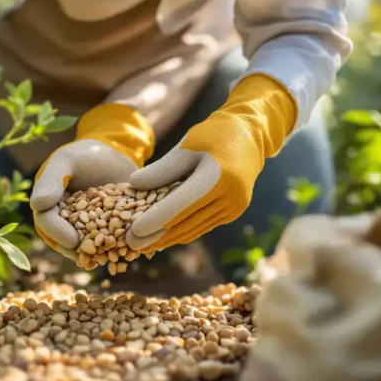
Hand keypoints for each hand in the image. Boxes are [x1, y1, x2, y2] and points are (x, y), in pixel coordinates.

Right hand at [30, 103, 154, 258]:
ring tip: (106, 259)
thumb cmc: (88, 152)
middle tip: (89, 258)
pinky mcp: (105, 227)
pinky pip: (106, 241)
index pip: (47, 222)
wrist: (118, 152)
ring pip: (84, 244)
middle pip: (63, 240)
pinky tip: (126, 253)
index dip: (58, 233)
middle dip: (75, 250)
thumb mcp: (68, 159)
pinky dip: (114, 248)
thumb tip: (36, 205)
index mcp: (49, 202)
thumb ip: (52, 179)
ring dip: (94, 254)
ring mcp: (85, 225)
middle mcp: (63, 217)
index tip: (72, 241)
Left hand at [126, 74, 297, 252]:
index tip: (133, 231)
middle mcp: (230, 196)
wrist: (250, 135)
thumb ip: (161, 169)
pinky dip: (182, 232)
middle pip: (186, 222)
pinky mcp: (234, 212)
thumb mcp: (185, 146)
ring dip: (168, 239)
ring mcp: (235, 207)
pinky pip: (203, 226)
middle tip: (130, 244)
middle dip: (157, 236)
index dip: (156, 220)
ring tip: (142, 245)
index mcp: (218, 176)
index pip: (181, 205)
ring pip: (195, 229)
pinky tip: (163, 238)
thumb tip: (133, 185)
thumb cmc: (213, 135)